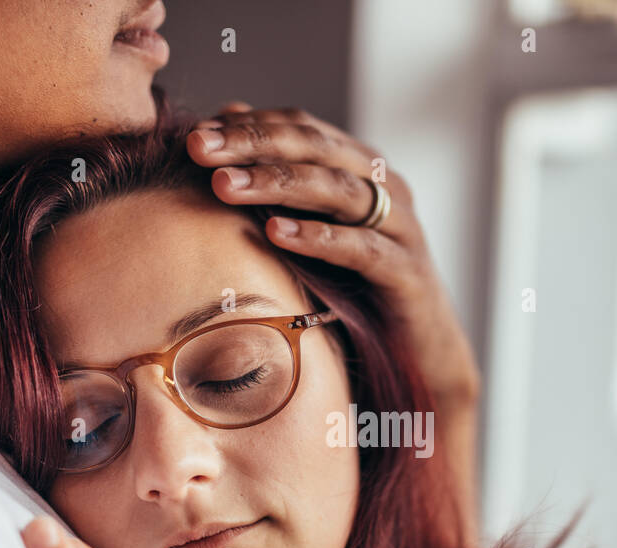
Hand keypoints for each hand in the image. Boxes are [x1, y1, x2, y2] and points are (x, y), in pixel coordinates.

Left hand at [187, 102, 480, 403]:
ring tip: (225, 187)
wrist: (423, 354)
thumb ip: (280, 191)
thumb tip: (227, 135)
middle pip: (315, 147)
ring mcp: (402, 228)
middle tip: (197, 149)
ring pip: (337, 189)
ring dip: (276, 184)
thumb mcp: (315, 235)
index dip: (247, 126)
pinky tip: (275, 233)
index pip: (300, 128)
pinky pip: (361, 248)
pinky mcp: (408, 273)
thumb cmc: (360, 291)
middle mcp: (386, 187)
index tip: (193, 134)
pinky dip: (318, 236)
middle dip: (252, 144)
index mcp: (361, 169)